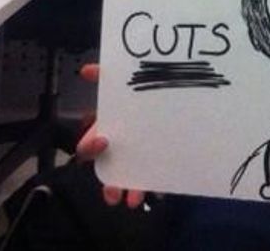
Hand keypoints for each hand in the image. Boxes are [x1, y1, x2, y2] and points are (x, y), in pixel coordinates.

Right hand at [75, 63, 146, 208]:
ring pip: (127, 178)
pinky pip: (153, 179)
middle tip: (112, 192)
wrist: (182, 98)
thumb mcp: (126, 83)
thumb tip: (87, 69)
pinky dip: (154, 187)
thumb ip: (108, 75)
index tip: (102, 141)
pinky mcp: (156, 163)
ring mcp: (138, 156)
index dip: (91, 144)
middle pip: (108, 168)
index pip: (91, 142)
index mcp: (109, 129)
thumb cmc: (145, 94)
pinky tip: (159, 192)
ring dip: (129, 190)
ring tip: (134, 200)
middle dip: (108, 182)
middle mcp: (121, 146)